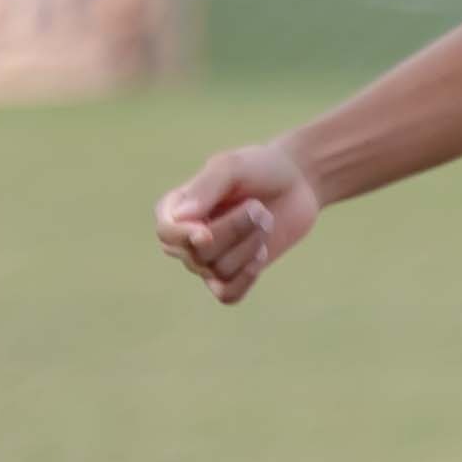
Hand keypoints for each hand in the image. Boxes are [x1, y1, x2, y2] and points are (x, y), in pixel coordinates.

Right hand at [151, 140, 321, 303]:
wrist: (295, 183)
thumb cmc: (259, 169)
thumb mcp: (232, 167)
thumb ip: (205, 187)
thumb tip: (178, 217)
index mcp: (176, 208)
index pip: (166, 232)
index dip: (182, 237)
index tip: (205, 233)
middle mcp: (186, 238)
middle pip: (198, 254)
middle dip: (233, 231)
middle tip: (259, 208)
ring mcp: (209, 259)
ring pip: (218, 270)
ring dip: (249, 245)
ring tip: (266, 220)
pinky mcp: (233, 275)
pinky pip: (227, 294)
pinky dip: (245, 279)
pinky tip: (261, 255)